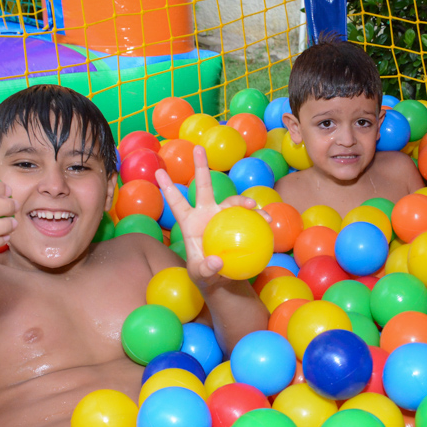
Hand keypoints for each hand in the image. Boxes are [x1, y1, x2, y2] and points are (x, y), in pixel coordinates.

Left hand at [156, 145, 263, 283]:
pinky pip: (251, 217)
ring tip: (254, 209)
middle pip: (204, 186)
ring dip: (243, 201)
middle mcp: (206, 213)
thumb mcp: (201, 276)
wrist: (223, 278)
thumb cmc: (205, 275)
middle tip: (198, 148)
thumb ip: (206, 270)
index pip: (177, 202)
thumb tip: (217, 261)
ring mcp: (223, 216)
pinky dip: (260, 217)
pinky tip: (268, 220)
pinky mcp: (239, 223)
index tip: (158, 171)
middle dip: (201, 166)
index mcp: (190, 222)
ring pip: (232, 200)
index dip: (168, 187)